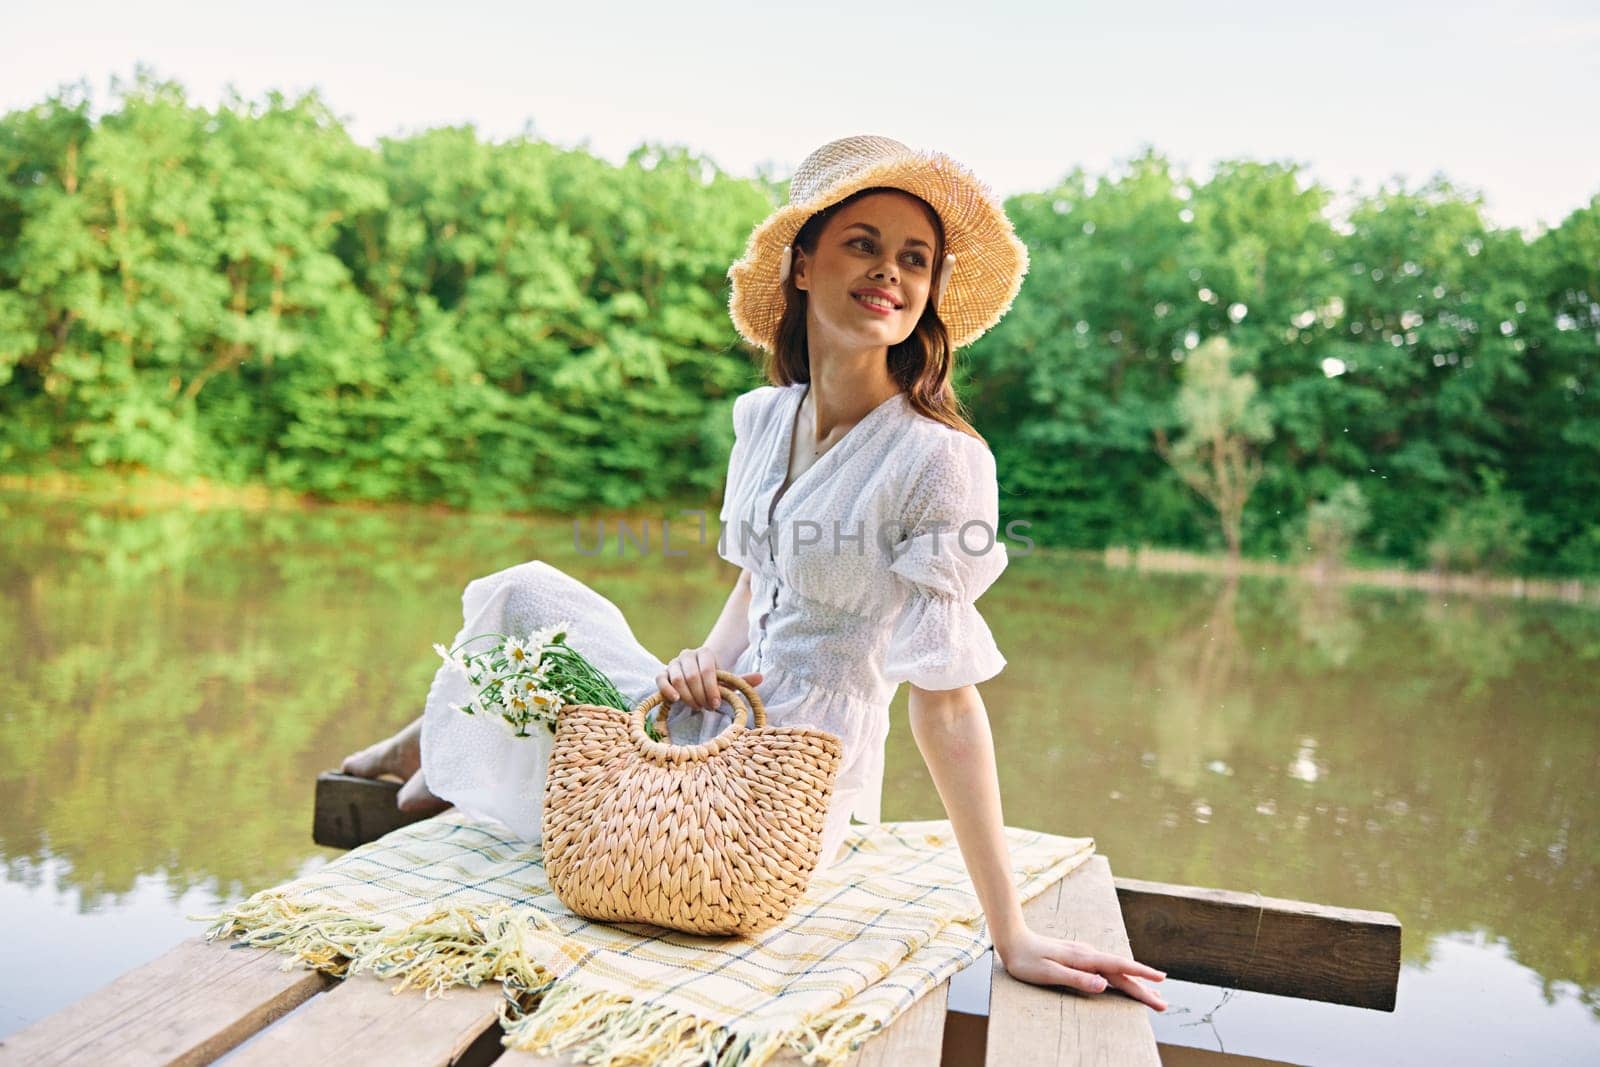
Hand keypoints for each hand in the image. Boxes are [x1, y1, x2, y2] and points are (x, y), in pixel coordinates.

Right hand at [656, 647, 761, 712]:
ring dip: (688, 697)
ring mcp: (673, 663)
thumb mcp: (727, 682)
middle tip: (707, 708)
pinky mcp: (662, 673)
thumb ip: (741, 681)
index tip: (717, 704)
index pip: (708, 669)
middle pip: (692, 676)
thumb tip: (761, 677)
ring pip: (678, 679)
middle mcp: (687, 654)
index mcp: (705, 652)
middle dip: (701, 695)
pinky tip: (676, 700)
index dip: (712, 689)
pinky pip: (661, 680)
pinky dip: (667, 690)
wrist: (696, 680)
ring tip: (697, 706)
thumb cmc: (713, 683)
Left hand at [996, 928, 1167, 1010]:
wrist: (1012, 939)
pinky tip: (1123, 981)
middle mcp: (1088, 955)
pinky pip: (1106, 970)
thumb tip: (1104, 985)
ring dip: (1135, 984)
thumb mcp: (1048, 973)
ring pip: (1115, 972)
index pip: (1119, 967)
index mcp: (1084, 958)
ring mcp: (1084, 955)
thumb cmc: (1026, 960)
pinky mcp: (1078, 958)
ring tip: (1153, 994)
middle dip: (1144, 988)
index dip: (1141, 974)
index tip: (1161, 980)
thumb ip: (1077, 979)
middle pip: (1121, 973)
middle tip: (1163, 1005)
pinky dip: (1120, 978)